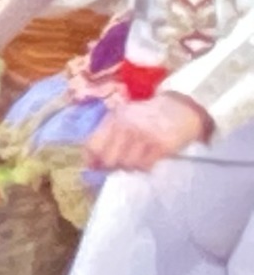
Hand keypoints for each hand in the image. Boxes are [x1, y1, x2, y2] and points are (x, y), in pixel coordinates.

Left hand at [87, 93, 212, 173]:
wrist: (183, 107)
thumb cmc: (149, 117)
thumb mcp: (124, 119)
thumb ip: (106, 137)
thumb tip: (91, 164)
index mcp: (114, 118)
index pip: (93, 146)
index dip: (92, 160)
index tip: (97, 166)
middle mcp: (127, 126)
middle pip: (108, 159)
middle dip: (113, 166)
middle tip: (121, 164)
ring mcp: (144, 135)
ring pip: (126, 164)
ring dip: (131, 167)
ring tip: (138, 159)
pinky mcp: (161, 144)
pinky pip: (145, 165)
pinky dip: (145, 167)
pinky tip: (149, 159)